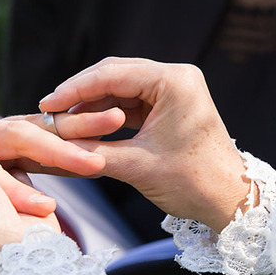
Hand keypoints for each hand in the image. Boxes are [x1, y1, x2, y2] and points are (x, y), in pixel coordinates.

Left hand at [0, 110, 123, 274]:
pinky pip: (35, 136)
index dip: (9, 187)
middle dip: (59, 145)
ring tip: (114, 124)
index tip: (44, 210)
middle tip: (96, 160)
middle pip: (16, 131)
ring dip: (73, 128)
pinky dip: (66, 137)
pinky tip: (97, 140)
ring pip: (32, 127)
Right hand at [39, 57, 249, 231]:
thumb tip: (52, 144)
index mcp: (175, 81)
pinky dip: (108, 113)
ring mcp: (176, 89)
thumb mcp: (136, 166)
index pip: (113, 74)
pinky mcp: (172, 104)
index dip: (75, 89)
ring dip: (93, 103)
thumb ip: (92, 151)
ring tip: (63, 120)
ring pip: (122, 87)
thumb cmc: (192, 182)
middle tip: (50, 110)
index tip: (46, 104)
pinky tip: (85, 124)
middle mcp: (177, 77)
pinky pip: (133, 101)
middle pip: (116, 74)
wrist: (229, 200)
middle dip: (81, 93)